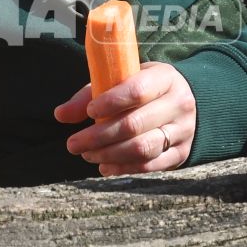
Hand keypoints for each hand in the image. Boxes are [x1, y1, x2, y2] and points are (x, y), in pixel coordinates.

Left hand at [54, 61, 193, 175]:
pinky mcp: (181, 153)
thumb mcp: (123, 81)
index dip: (110, 103)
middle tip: (73, 143)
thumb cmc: (145, 89)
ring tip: (87, 155)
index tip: (88, 112)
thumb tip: (61, 115)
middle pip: (135, 125)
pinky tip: (104, 166)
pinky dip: (122, 167)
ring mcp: (183, 131)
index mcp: (165, 78)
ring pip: (142, 149)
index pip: (138, 91)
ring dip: (108, 155)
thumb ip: (90, 94)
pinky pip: (149, 165)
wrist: (185, 104)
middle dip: (98, 137)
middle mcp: (179, 104)